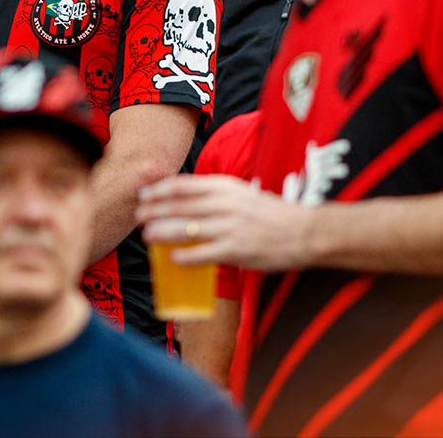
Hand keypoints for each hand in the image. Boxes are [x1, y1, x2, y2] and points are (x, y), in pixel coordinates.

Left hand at [135, 174, 312, 273]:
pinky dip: (184, 256)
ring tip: (147, 235)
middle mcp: (226, 203)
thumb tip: (184, 201)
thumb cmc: (271, 215)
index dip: (159, 190)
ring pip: (186, 229)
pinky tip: (172, 258)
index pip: (184, 185)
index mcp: (227, 187)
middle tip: (138, 216)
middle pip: (179, 206)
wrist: (304, 232)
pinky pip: (202, 253)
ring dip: (162, 232)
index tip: (144, 195)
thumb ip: (217, 195)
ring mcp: (230, 227)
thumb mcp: (243, 194)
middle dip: (154, 211)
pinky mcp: (236, 250)